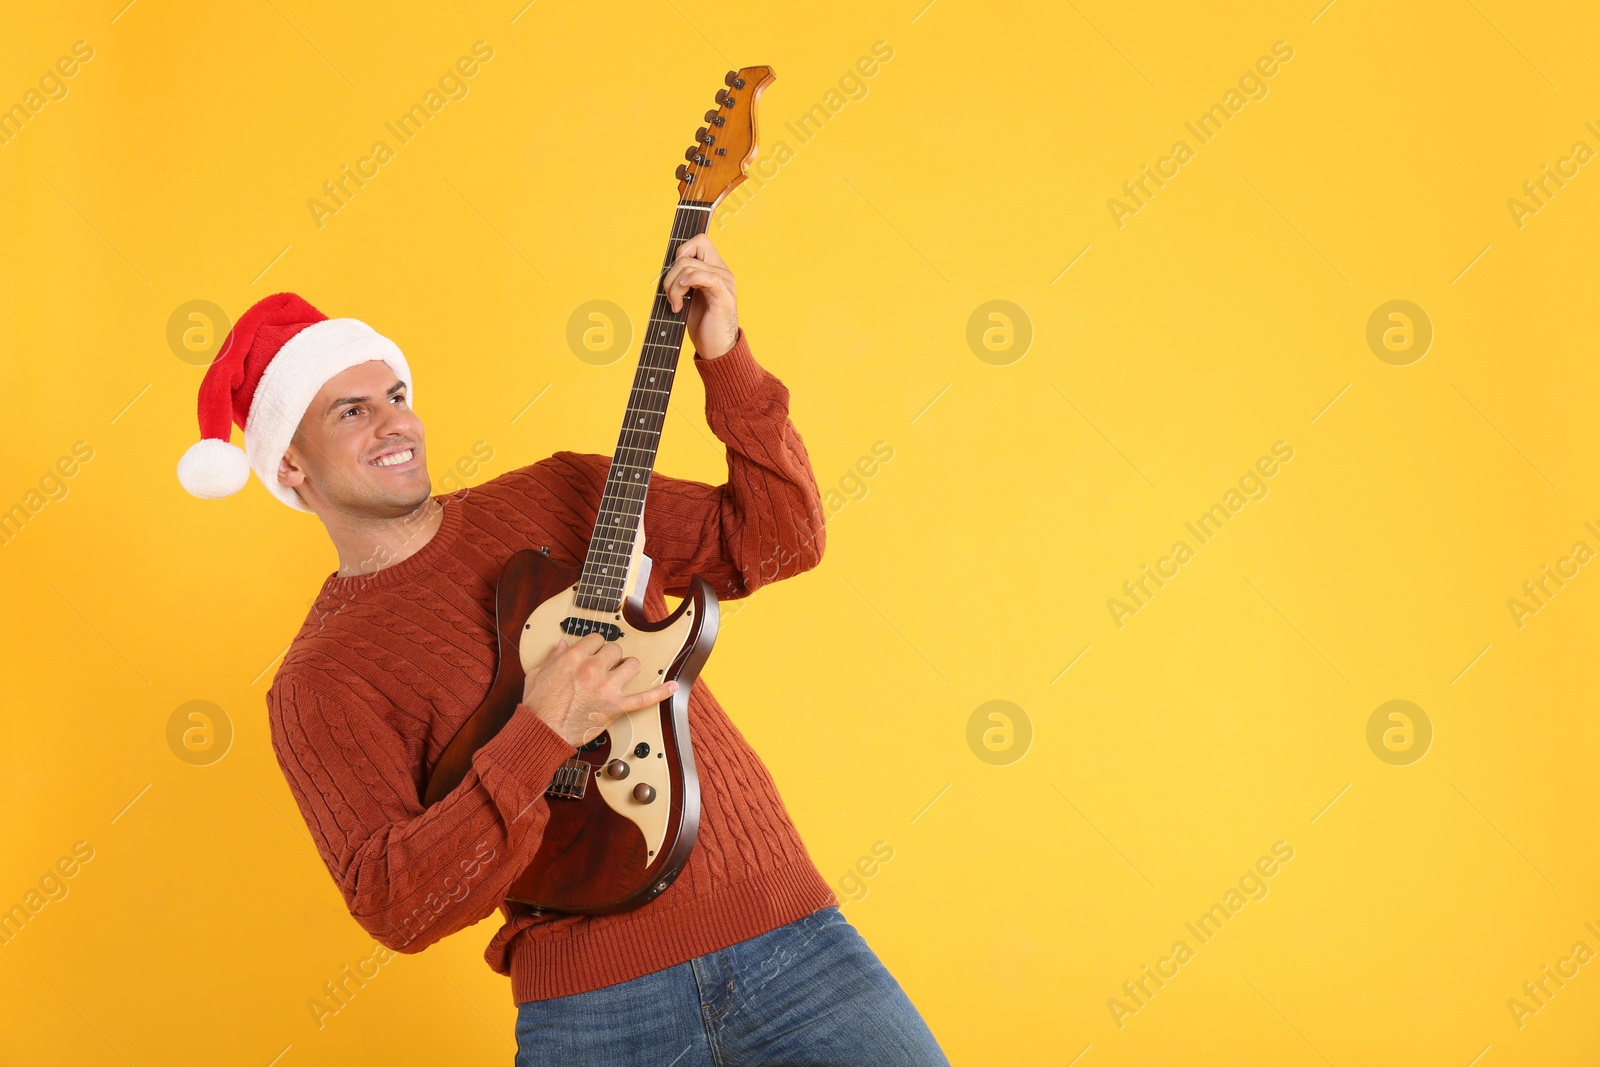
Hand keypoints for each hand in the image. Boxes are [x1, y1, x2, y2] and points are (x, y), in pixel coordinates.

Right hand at [520, 631, 678, 747]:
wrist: (542, 730)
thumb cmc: (537, 706)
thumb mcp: (537, 673)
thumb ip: (552, 656)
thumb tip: (560, 645)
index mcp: (574, 657)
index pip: (596, 638)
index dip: (596, 646)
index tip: (595, 653)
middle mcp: (593, 668)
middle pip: (616, 649)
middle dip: (612, 656)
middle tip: (606, 667)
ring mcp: (607, 687)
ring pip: (632, 665)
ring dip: (629, 668)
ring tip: (623, 675)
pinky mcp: (615, 707)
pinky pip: (644, 698)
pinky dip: (660, 693)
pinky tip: (673, 687)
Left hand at [661, 234, 738, 358]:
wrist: (716, 350)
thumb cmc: (702, 325)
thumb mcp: (688, 295)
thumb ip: (682, 278)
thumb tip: (666, 266)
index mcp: (715, 268)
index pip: (699, 240)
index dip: (682, 251)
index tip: (674, 277)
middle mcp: (722, 271)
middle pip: (689, 252)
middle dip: (670, 274)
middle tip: (671, 296)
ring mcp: (725, 282)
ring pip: (690, 266)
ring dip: (674, 287)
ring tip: (676, 305)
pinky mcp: (725, 296)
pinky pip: (707, 277)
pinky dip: (690, 282)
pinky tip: (682, 299)